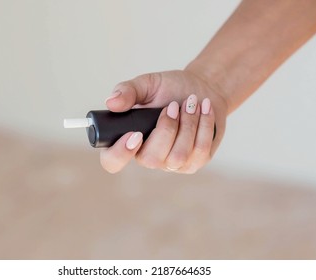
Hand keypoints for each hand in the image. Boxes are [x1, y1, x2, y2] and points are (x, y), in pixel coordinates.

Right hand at [100, 70, 227, 173]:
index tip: (136, 133)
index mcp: (128, 140)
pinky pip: (200, 151)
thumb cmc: (171, 89)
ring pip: (178, 156)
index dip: (120, 154)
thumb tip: (111, 102)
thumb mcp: (147, 84)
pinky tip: (204, 109)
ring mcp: (171, 164)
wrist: (202, 89)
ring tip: (192, 103)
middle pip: (152, 159)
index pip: (112, 161)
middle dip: (167, 128)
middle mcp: (147, 156)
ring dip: (188, 124)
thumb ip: (128, 91)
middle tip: (174, 105)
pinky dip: (204, 125)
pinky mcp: (194, 163)